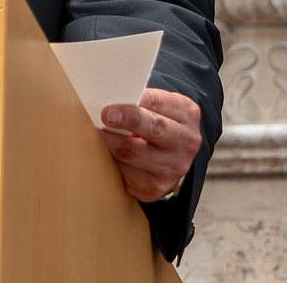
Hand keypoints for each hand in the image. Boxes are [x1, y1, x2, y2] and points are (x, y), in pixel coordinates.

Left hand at [99, 87, 202, 202]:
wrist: (173, 157)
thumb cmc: (160, 124)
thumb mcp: (162, 107)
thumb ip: (143, 102)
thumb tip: (110, 99)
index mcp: (188, 114)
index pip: (160, 103)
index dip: (135, 103)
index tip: (113, 105)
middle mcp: (186, 142)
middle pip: (155, 128)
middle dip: (128, 120)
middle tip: (106, 116)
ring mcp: (173, 167)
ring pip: (134, 153)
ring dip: (112, 142)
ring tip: (99, 133)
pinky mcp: (155, 187)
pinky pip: (126, 174)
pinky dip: (113, 162)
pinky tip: (107, 153)